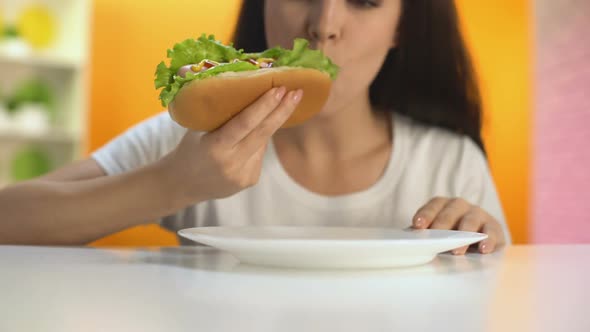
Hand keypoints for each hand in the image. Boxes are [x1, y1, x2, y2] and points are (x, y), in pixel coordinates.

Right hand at [164, 86, 302, 202]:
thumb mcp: (197, 129)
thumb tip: (248, 90)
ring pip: (263, 142)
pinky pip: (259, 153)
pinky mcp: (250, 180)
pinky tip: (249, 138)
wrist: (182, 184)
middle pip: (264, 132)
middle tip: (297, 91)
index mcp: (215, 147)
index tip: (280, 89)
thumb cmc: (189, 149)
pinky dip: (258, 141)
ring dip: (271, 122)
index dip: (264, 106)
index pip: (245, 123)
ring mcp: (243, 174)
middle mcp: (232, 163)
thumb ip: (221, 115)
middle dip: (283, 110)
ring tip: (277, 105)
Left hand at [412, 197, 504, 254]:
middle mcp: (460, 206)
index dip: (425, 214)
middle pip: (450, 212)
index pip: (433, 206)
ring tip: (457, 251)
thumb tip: (409, 244)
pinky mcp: (494, 227)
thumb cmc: (451, 236)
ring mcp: (478, 215)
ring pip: (470, 219)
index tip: (417, 226)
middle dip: (442, 225)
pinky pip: (492, 232)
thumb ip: (425, 236)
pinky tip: (483, 249)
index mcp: (443, 205)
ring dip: (464, 233)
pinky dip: (488, 240)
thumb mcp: (437, 234)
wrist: (480, 241)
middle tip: (436, 239)